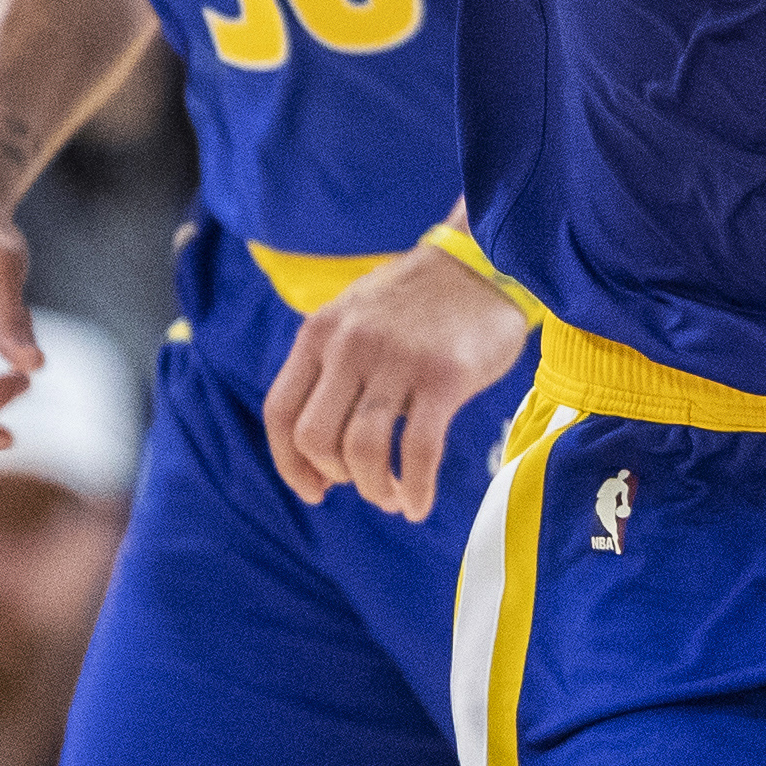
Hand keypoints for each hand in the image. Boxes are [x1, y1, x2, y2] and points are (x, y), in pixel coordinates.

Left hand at [263, 240, 531, 517]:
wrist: (484, 261)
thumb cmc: (419, 303)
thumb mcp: (355, 317)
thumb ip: (331, 366)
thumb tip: (319, 450)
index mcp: (320, 332)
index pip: (280, 413)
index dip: (290, 464)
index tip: (315, 490)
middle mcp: (350, 345)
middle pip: (315, 439)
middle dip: (336, 475)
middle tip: (363, 482)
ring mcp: (397, 360)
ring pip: (363, 451)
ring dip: (374, 489)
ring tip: (392, 498)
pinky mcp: (444, 376)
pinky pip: (418, 451)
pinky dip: (415, 489)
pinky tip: (419, 504)